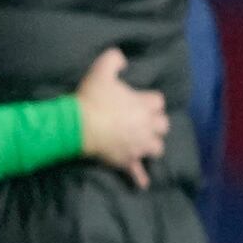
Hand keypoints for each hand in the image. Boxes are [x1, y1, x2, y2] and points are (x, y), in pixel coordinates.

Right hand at [74, 48, 170, 185]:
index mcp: (143, 104)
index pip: (158, 101)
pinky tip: (143, 184)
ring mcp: (138, 145)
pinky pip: (137, 172)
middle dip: (156, 124)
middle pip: (163, 125)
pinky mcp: (127, 160)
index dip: (150, 101)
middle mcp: (146, 126)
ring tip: (144, 144)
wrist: (78, 125)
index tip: (141, 101)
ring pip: (157, 147)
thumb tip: (123, 59)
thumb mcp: (101, 69)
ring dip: (152, 145)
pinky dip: (140, 177)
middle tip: (145, 123)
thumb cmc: (91, 98)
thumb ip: (115, 59)